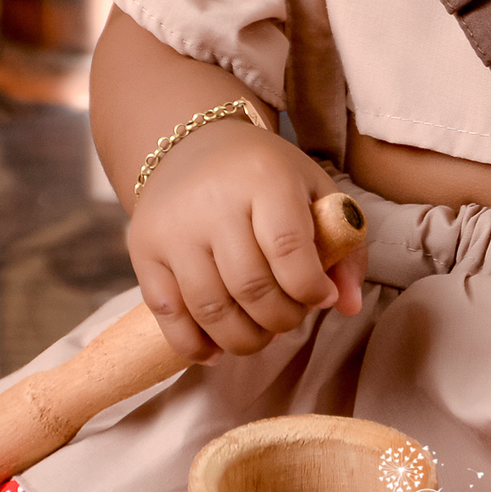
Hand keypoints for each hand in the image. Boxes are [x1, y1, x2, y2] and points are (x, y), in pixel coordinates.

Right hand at [128, 119, 366, 361]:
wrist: (191, 145)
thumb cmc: (263, 174)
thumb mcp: (312, 188)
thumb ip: (343, 244)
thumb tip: (346, 305)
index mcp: (264, 178)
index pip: (289, 249)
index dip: (310, 288)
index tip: (321, 296)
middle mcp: (214, 202)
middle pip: (251, 288)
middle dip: (281, 319)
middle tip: (291, 316)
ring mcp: (174, 228)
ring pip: (211, 311)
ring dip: (244, 340)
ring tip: (261, 333)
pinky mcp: (144, 250)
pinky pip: (169, 317)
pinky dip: (196, 346)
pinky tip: (219, 346)